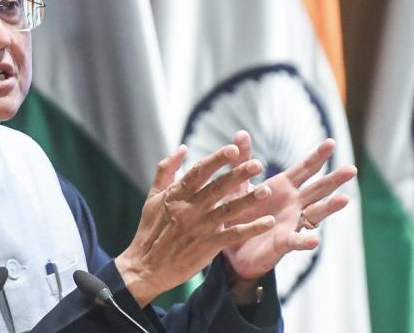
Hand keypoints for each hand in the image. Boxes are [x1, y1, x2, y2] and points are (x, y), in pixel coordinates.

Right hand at [115, 143, 276, 306]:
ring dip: (248, 200)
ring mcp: (199, 228)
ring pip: (228, 210)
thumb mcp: (153, 196)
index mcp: (175, 194)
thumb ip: (166, 170)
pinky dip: (251, 228)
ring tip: (266, 190)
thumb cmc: (150, 229)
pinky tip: (268, 222)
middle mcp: (188, 209)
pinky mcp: (207, 246)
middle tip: (257, 164)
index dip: (216, 159)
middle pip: (217, 188)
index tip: (233, 149)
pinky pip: (233, 235)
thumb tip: (182, 148)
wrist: (145, 267)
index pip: (199, 171)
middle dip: (238, 175)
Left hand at [222, 131, 354, 282]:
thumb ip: (242, 161)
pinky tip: (314, 241)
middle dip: (334, 179)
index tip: (331, 142)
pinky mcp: (283, 243)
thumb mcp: (238, 185)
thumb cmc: (240, 212)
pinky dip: (305, 241)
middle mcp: (294, 204)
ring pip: (315, 213)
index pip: (305, 168)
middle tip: (351, 169)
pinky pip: (296, 242)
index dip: (317, 156)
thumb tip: (240, 132)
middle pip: (318, 189)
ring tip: (344, 199)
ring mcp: (292, 223)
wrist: (231, 245)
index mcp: (283, 186)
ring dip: (329, 207)